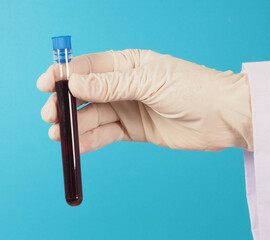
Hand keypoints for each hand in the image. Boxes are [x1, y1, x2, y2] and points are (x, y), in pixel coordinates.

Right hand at [37, 49, 252, 152]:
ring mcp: (128, 108)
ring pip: (92, 116)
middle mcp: (124, 85)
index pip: (88, 66)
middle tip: (51, 116)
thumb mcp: (149, 82)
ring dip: (74, 125)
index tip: (45, 85)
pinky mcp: (134, 130)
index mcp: (128, 63)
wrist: (224, 117)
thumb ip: (110, 84)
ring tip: (58, 136)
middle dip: (65, 104)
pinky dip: (90, 141)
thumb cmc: (193, 89)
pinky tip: (77, 147)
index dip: (64, 74)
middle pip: (85, 93)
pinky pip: (106, 134)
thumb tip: (75, 81)